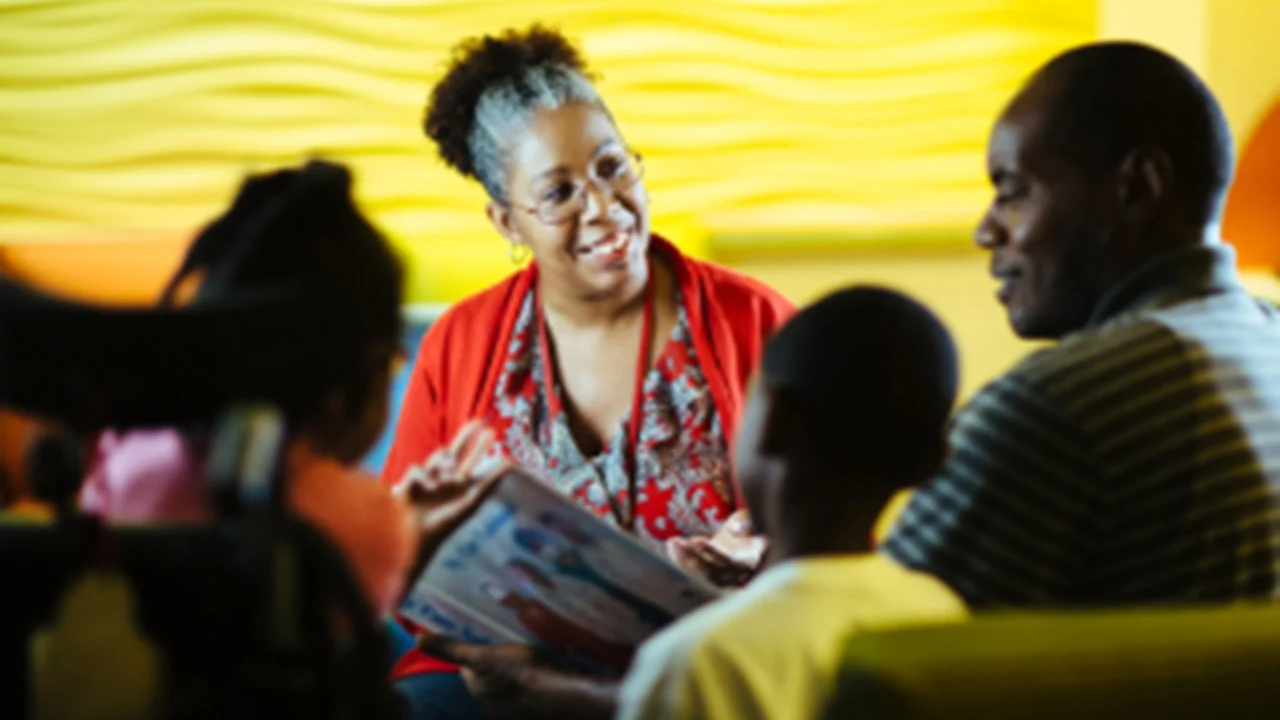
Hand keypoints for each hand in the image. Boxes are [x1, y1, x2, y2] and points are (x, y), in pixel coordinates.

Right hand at [394, 421, 507, 578]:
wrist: (416, 535)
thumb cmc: (444, 523)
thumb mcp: (470, 503)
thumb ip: (489, 485)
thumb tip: (508, 466)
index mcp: (460, 486)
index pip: (472, 461)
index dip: (480, 446)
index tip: (491, 432)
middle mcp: (446, 480)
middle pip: (456, 451)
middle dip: (466, 437)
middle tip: (478, 421)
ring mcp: (429, 478)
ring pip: (439, 456)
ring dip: (441, 462)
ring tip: (441, 479)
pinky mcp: (411, 480)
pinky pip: (418, 468)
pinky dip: (422, 478)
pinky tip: (423, 490)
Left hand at [420, 636, 616, 719]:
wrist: (559, 697)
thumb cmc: (520, 671)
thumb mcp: (482, 654)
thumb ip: (451, 648)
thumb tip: (417, 638)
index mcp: (475, 686)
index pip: (468, 664)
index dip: (476, 646)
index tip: (487, 631)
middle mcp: (489, 701)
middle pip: (488, 673)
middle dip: (495, 657)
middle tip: (509, 636)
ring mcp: (512, 708)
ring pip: (508, 681)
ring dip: (515, 668)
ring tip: (529, 648)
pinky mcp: (532, 709)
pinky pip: (528, 689)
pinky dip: (532, 680)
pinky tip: (543, 668)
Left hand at [666, 509, 767, 586]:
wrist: (754, 550)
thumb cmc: (755, 534)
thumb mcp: (757, 527)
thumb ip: (748, 526)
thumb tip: (734, 530)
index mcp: (748, 562)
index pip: (727, 560)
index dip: (711, 551)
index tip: (696, 540)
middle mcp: (735, 575)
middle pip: (710, 568)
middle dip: (692, 555)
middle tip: (676, 541)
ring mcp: (722, 578)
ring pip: (700, 572)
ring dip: (684, 558)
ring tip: (672, 542)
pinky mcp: (711, 577)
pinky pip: (695, 571)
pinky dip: (682, 560)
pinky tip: (671, 546)